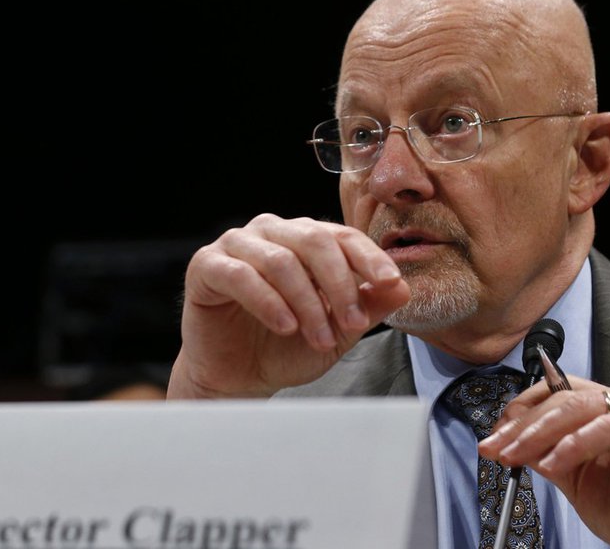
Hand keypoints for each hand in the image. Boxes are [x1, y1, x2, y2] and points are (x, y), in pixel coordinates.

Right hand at [167, 214, 410, 398]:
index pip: (343, 236)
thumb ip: (368, 307)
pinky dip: (269, 302)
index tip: (390, 280)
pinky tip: (285, 327)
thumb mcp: (337, 330)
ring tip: (319, 337)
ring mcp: (237, 244)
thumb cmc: (285, 347)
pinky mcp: (206, 265)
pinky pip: (241, 275)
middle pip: (314, 240)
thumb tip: (403, 288)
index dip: (369, 257)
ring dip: (307, 303)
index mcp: (304, 238)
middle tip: (352, 323)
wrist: (239, 378)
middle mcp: (272, 232)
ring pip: (281, 260)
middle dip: (339, 284)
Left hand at [479, 379, 609, 548]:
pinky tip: (553, 462)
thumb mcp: (579, 481)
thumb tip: (512, 442)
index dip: (521, 413)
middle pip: (561, 398)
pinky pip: (605, 426)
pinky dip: (574, 443)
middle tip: (495, 447)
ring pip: (577, 407)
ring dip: (538, 432)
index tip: (494, 438)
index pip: (556, 394)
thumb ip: (550, 456)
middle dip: (521, 425)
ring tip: (515, 454)